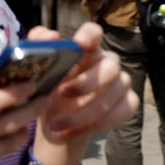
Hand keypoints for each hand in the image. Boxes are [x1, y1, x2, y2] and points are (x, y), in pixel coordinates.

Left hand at [27, 22, 137, 153]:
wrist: (55, 123)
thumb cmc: (47, 92)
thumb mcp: (37, 74)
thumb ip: (38, 49)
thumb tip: (51, 36)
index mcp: (85, 50)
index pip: (93, 33)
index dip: (89, 35)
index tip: (79, 43)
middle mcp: (108, 62)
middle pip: (109, 66)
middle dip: (86, 83)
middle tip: (61, 94)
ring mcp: (121, 84)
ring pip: (114, 94)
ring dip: (82, 113)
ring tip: (55, 124)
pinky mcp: (128, 104)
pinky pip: (121, 112)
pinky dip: (94, 125)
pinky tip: (71, 132)